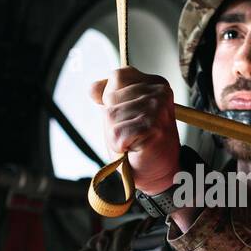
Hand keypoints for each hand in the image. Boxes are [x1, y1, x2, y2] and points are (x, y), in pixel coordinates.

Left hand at [90, 67, 180, 193]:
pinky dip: (119, 146)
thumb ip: (109, 97)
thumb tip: (92, 88)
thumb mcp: (121, 115)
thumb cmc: (140, 145)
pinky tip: (135, 148)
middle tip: (131, 133)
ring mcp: (156, 108)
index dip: (111, 98)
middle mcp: (158, 91)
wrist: (158, 174)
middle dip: (113, 119)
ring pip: (110, 115)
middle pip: (111, 96)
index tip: (126, 116)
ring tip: (133, 142)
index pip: (117, 76)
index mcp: (154, 84)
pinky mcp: (151, 126)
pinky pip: (116, 133)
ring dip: (116, 135)